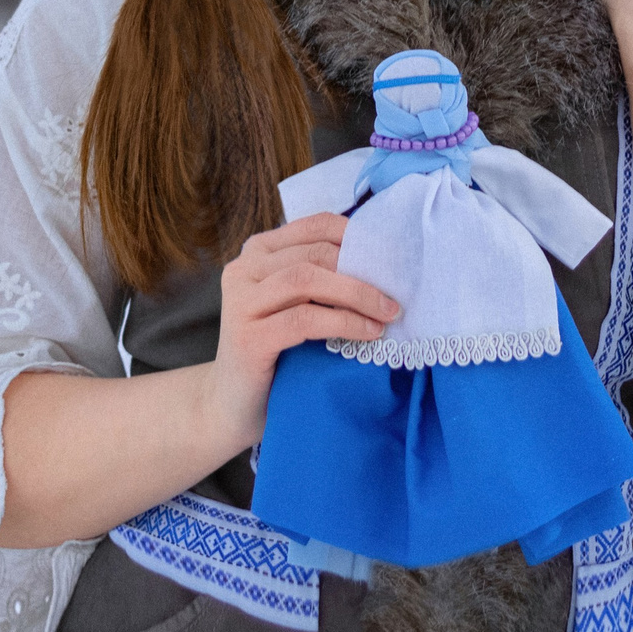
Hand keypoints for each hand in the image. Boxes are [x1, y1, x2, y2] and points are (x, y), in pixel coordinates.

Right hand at [202, 212, 397, 448]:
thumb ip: (322, 277)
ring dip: (356, 294)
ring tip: (388, 314)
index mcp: (258, 252)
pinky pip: (303, 319)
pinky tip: (368, 333)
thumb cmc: (277, 352)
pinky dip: (342, 323)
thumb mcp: (296, 304)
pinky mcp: (247, 337)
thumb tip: (382, 262)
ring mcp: (241, 302)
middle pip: (314, 253)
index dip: (356, 235)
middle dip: (362, 270)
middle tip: (396, 295)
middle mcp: (243, 269)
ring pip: (306, 279)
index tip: (391, 256)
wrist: (236, 405)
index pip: (314, 225)